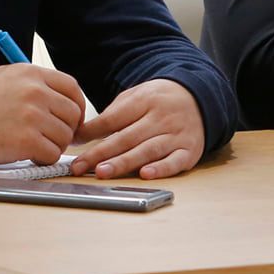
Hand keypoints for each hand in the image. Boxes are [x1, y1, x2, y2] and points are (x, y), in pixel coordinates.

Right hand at [0, 64, 85, 164]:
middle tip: (53, 136)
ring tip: (35, 145)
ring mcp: (32, 116)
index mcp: (31, 74)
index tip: (73, 118)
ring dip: (53, 145)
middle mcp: (35, 92)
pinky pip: (52, 154)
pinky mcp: (27, 141)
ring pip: (64, 136)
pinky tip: (29, 154)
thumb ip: (34, 84)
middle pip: (72, 114)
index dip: (77, 105)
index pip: (71, 87)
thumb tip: (59, 99)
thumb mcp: (6, 77)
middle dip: (67, 129)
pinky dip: (43, 158)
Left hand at [69, 79, 203, 179]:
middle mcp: (160, 118)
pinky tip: (146, 175)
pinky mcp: (190, 151)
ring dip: (124, 162)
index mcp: (143, 101)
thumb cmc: (159, 101)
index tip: (73, 144)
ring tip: (103, 172)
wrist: (200, 98)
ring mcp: (176, 135)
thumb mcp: (135, 98)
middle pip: (127, 137)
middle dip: (101, 153)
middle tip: (80, 166)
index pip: (113, 118)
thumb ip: (110, 116)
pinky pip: (175, 161)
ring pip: (147, 150)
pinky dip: (161, 169)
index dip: (92, 132)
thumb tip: (79, 135)